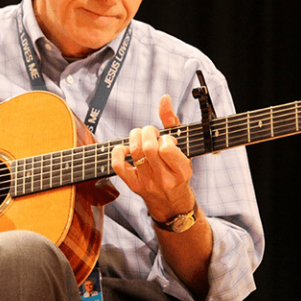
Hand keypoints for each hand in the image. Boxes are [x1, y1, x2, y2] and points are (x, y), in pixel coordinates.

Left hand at [111, 95, 194, 220]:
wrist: (172, 202)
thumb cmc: (177, 168)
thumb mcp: (183, 147)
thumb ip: (172, 121)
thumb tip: (164, 98)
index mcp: (182, 171)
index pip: (166, 148)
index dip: (164, 138)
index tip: (166, 139)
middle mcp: (165, 179)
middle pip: (148, 148)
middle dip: (146, 132)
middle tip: (150, 133)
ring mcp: (148, 184)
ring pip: (134, 153)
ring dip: (134, 137)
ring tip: (139, 136)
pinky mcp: (134, 186)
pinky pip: (118, 166)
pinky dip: (118, 152)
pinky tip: (125, 148)